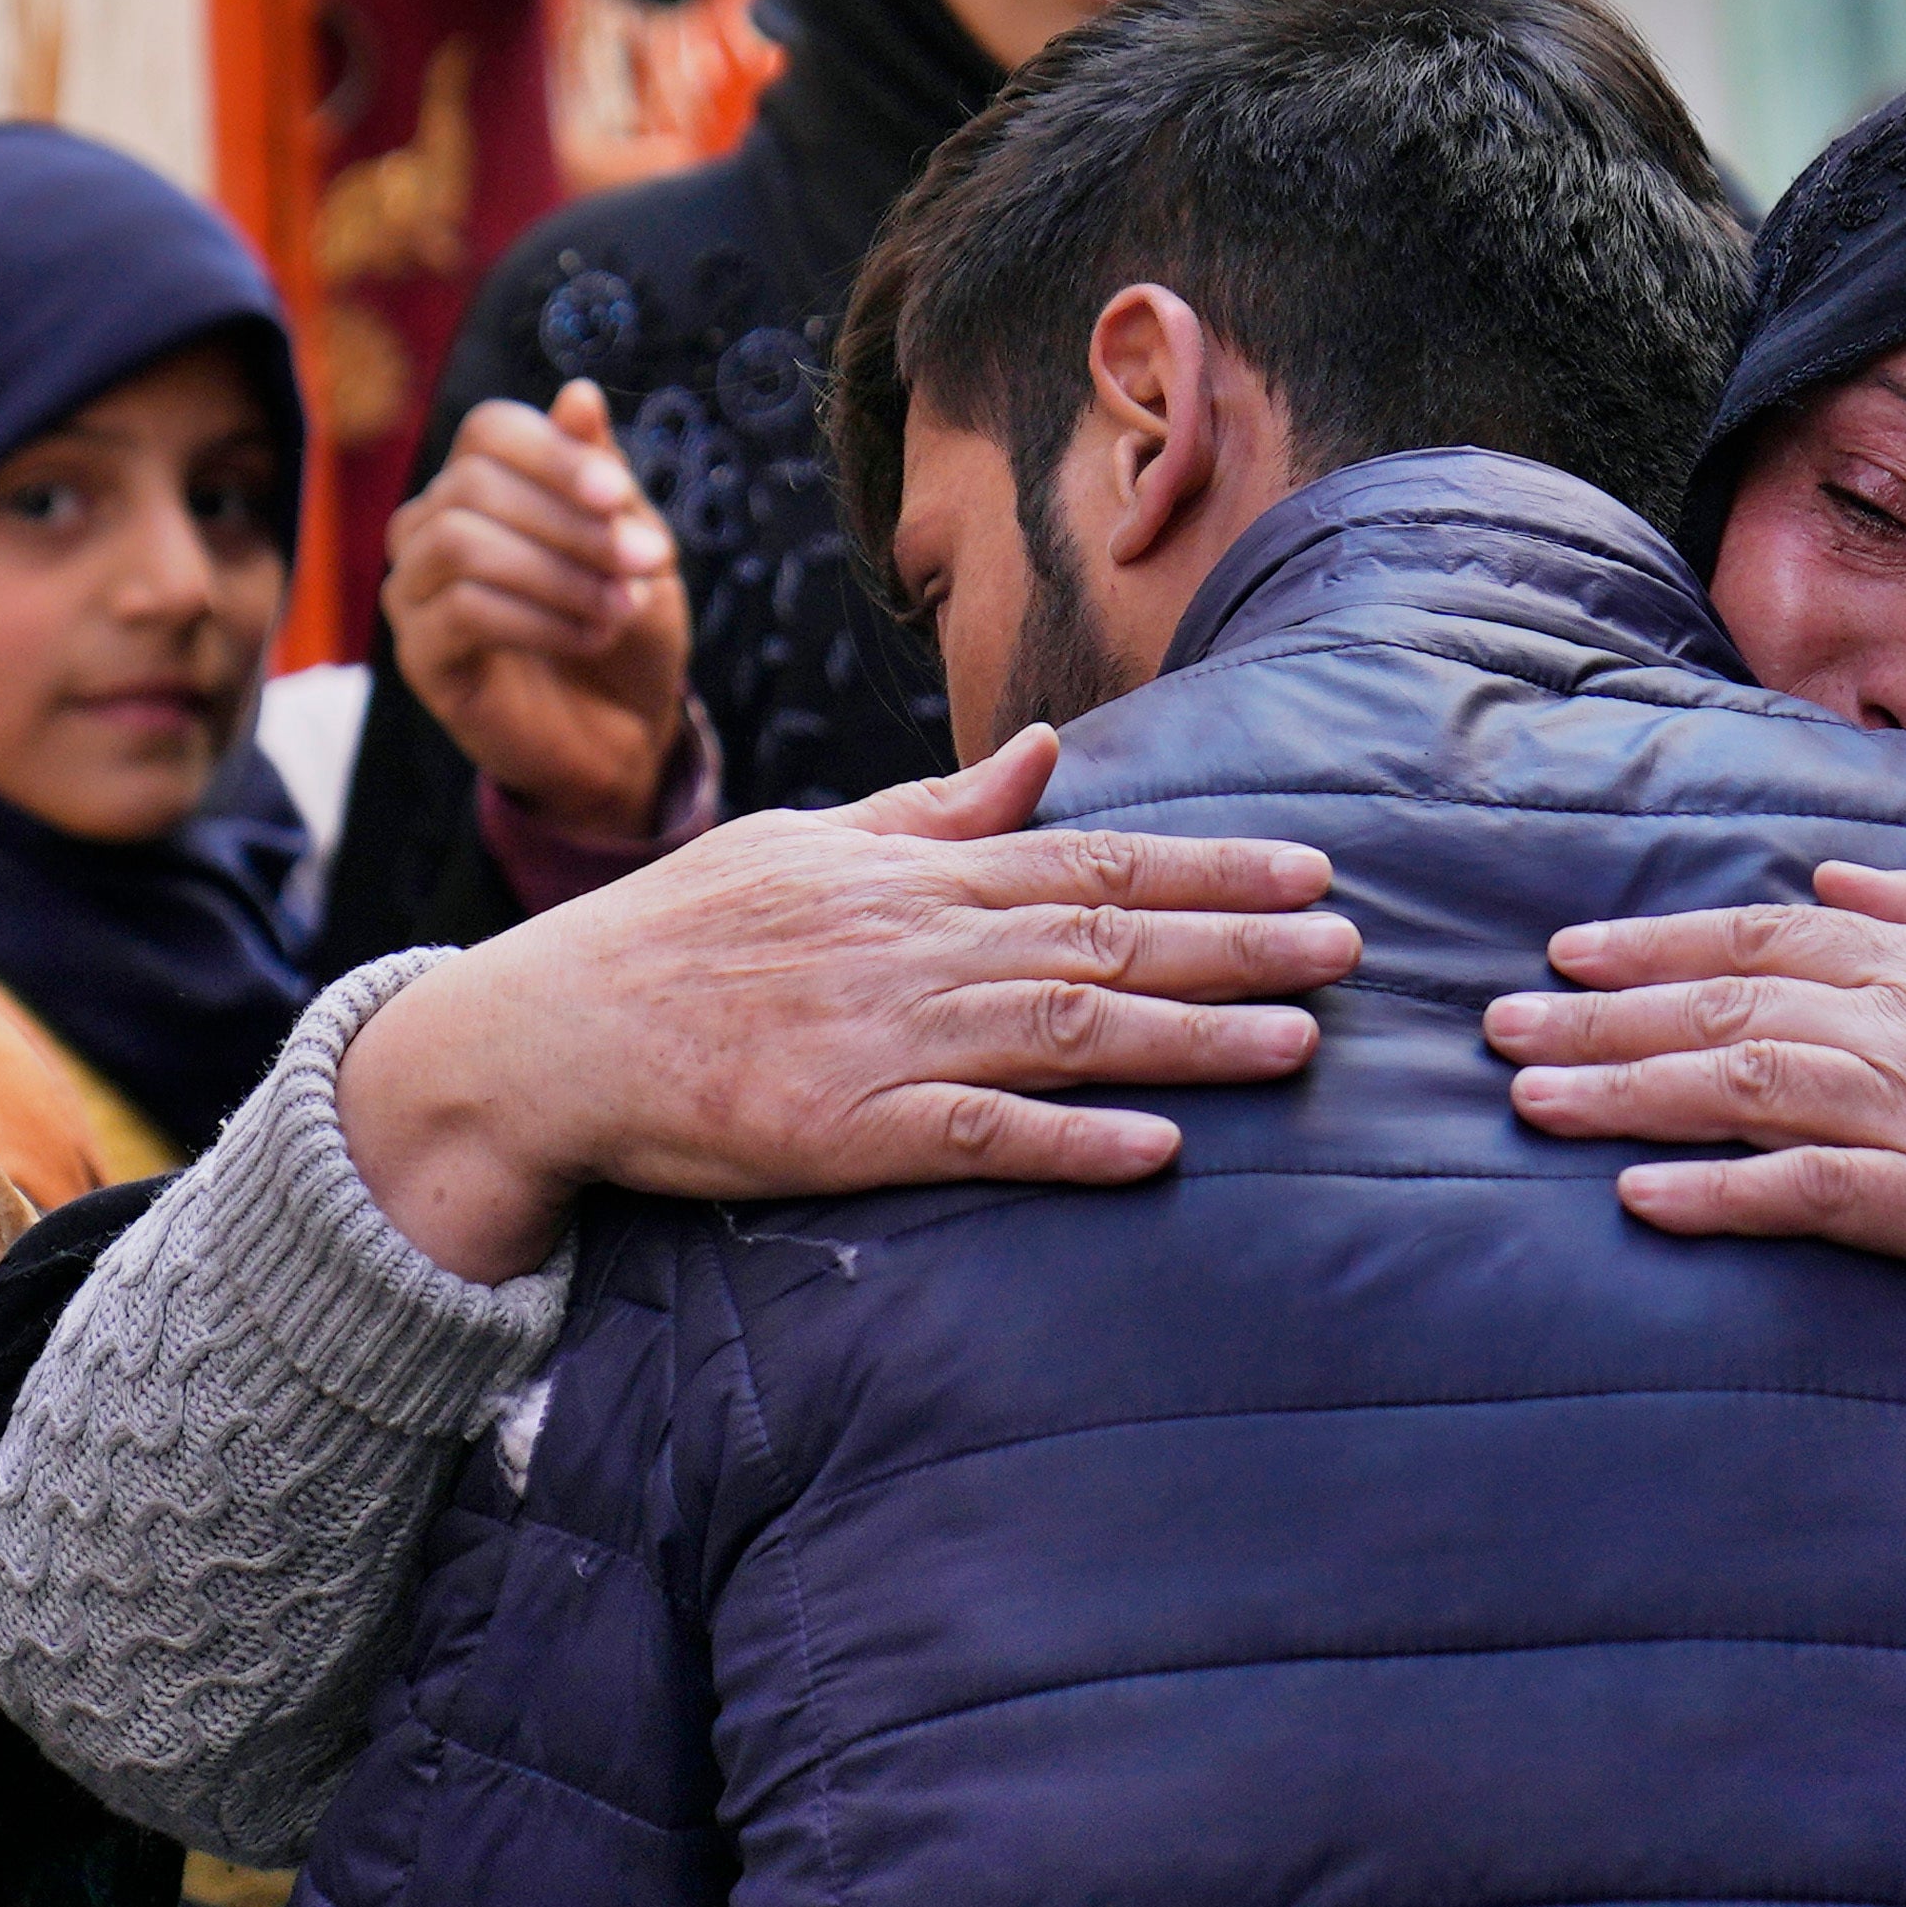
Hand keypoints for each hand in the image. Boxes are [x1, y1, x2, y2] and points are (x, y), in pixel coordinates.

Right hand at [336, 726, 1360, 1282]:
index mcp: (915, 878)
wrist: (551, 1034)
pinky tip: (1155, 1152)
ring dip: (1191, 1038)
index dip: (1210, 865)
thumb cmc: (679, 937)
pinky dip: (1071, 1144)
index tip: (1310, 866)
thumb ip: (936, 809)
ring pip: (1069, 1031)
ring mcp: (887, 1040)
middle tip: (1353, 945)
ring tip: (1300, 1041)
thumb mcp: (810, 842)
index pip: (1092, 861)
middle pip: (1107, 937)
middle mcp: (919, 947)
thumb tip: (1042, 754)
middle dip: (1239, 942)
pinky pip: (978, 1139)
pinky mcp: (848, 1132)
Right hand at [383, 385, 699, 836]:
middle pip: (473, 484)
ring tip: (621, 607)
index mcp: (483, 483)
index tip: (618, 496)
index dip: (552, 454)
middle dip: (571, 522)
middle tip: (648, 565)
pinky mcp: (420, 656)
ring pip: (458, 543)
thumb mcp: (633, 540)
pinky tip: (589, 637)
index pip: (489, 430)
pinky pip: (458, 611)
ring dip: (557, 573)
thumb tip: (577, 393)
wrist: (625, 732)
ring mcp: (415, 591)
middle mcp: (432, 526)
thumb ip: (602, 473)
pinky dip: (538, 619)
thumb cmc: (627, 624)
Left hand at [1484, 863, 1905, 1380]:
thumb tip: (1833, 869)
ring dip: (1624, 1093)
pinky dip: (1718, 1193)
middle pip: (1731, 1007)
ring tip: (1526, 1099)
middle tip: (1495, 1025)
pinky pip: (1810, 1194)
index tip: (1569, 950)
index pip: (1772, 934)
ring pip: (1746, 1089)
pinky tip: (1637, 1196)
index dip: (1659, 943)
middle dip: (1600, 1014)